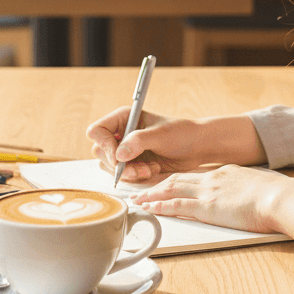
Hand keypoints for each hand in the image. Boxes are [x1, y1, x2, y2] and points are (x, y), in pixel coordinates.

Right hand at [86, 107, 206, 183]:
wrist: (196, 147)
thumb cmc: (182, 134)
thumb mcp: (160, 135)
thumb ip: (138, 142)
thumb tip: (118, 155)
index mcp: (124, 118)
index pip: (97, 131)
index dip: (104, 145)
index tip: (120, 158)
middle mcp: (121, 132)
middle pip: (100, 151)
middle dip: (119, 164)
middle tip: (139, 169)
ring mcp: (125, 148)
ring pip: (110, 166)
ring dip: (128, 172)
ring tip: (149, 169)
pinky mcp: (132, 162)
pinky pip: (122, 174)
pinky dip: (135, 176)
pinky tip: (152, 170)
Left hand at [130, 164, 293, 238]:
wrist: (279, 197)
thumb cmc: (275, 195)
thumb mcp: (257, 186)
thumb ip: (246, 190)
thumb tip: (249, 197)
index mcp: (224, 174)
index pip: (193, 176)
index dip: (175, 180)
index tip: (164, 184)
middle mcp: (211, 179)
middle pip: (177, 180)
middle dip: (157, 186)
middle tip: (141, 191)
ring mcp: (207, 192)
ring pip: (171, 190)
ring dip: (152, 195)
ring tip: (138, 200)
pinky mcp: (206, 207)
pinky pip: (177, 205)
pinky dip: (161, 206)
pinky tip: (151, 208)